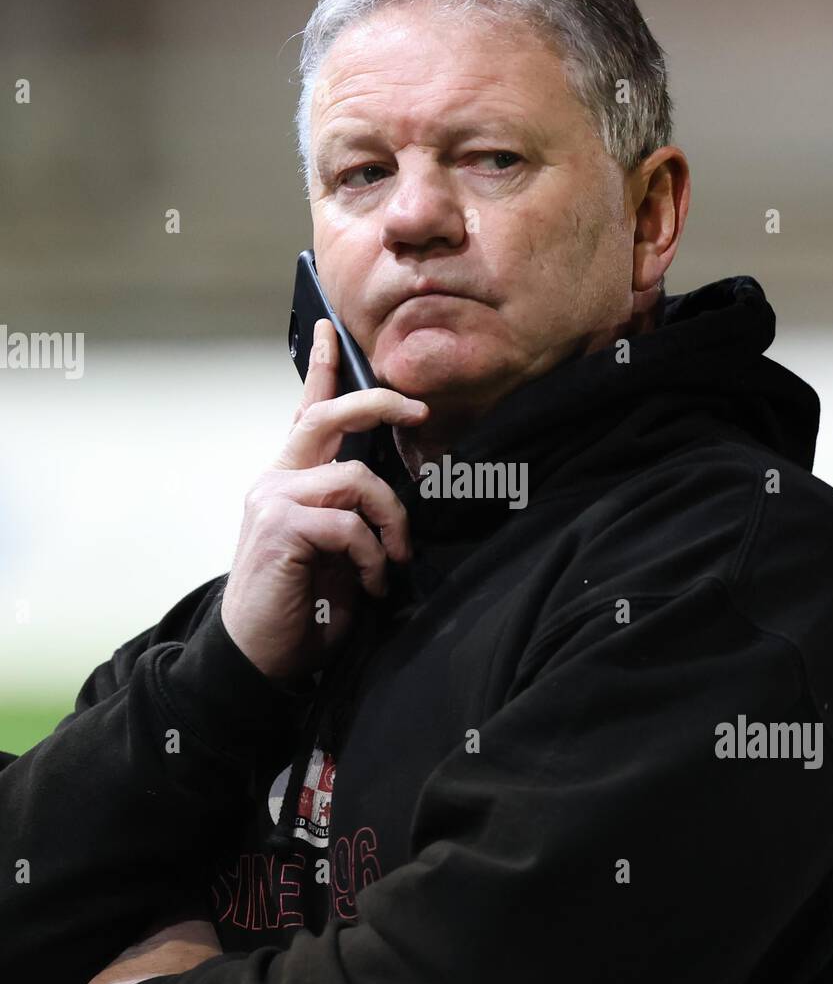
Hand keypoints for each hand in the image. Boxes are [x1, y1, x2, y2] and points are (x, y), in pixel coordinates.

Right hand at [221, 318, 428, 680]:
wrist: (262, 654)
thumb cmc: (302, 601)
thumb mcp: (335, 547)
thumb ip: (351, 509)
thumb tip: (396, 487)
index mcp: (288, 478)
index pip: (304, 413)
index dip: (320, 369)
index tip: (332, 329)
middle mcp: (275, 479)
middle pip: (326, 417)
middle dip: (377, 403)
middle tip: (420, 411)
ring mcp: (274, 500)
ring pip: (355, 478)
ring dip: (390, 521)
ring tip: (394, 561)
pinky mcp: (280, 528)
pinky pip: (348, 523)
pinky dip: (373, 555)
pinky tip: (373, 583)